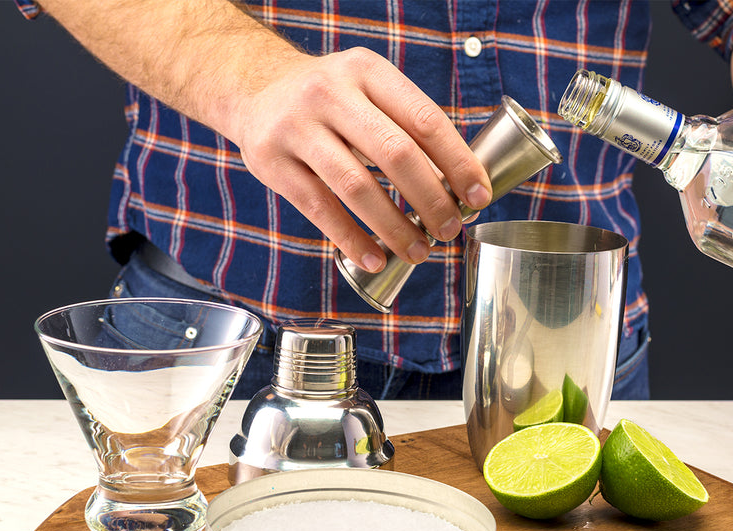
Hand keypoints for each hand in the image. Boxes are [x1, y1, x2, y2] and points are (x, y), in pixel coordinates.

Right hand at [225, 47, 492, 272]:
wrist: (254, 89)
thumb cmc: (330, 100)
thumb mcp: (368, 89)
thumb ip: (406, 127)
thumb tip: (458, 188)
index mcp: (367, 71)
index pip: (424, 120)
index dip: (458, 163)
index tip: (478, 197)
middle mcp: (330, 93)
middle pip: (395, 153)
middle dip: (431, 199)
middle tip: (450, 230)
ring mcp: (296, 127)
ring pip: (356, 186)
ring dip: (394, 227)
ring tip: (419, 252)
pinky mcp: (271, 162)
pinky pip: (319, 209)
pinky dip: (351, 239)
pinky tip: (374, 258)